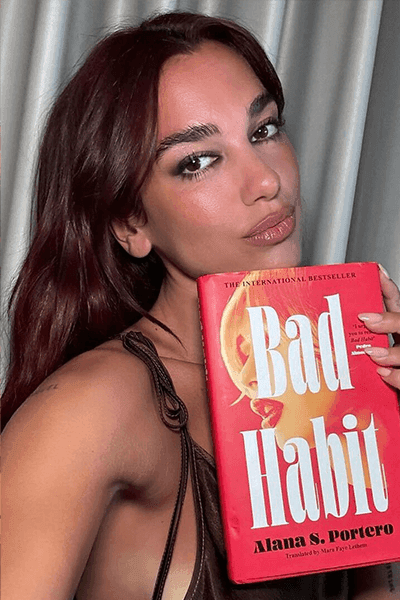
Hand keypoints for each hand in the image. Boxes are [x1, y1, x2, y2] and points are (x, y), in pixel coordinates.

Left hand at [358, 265, 399, 391]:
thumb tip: (322, 321)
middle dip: (388, 320)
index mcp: (396, 332)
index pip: (395, 302)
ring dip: (391, 352)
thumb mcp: (360, 352)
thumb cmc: (373, 376)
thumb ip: (351, 337)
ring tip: (373, 354)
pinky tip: (383, 375)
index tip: (376, 273)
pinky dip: (396, 377)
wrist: (389, 401)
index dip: (388, 287)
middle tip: (365, 319)